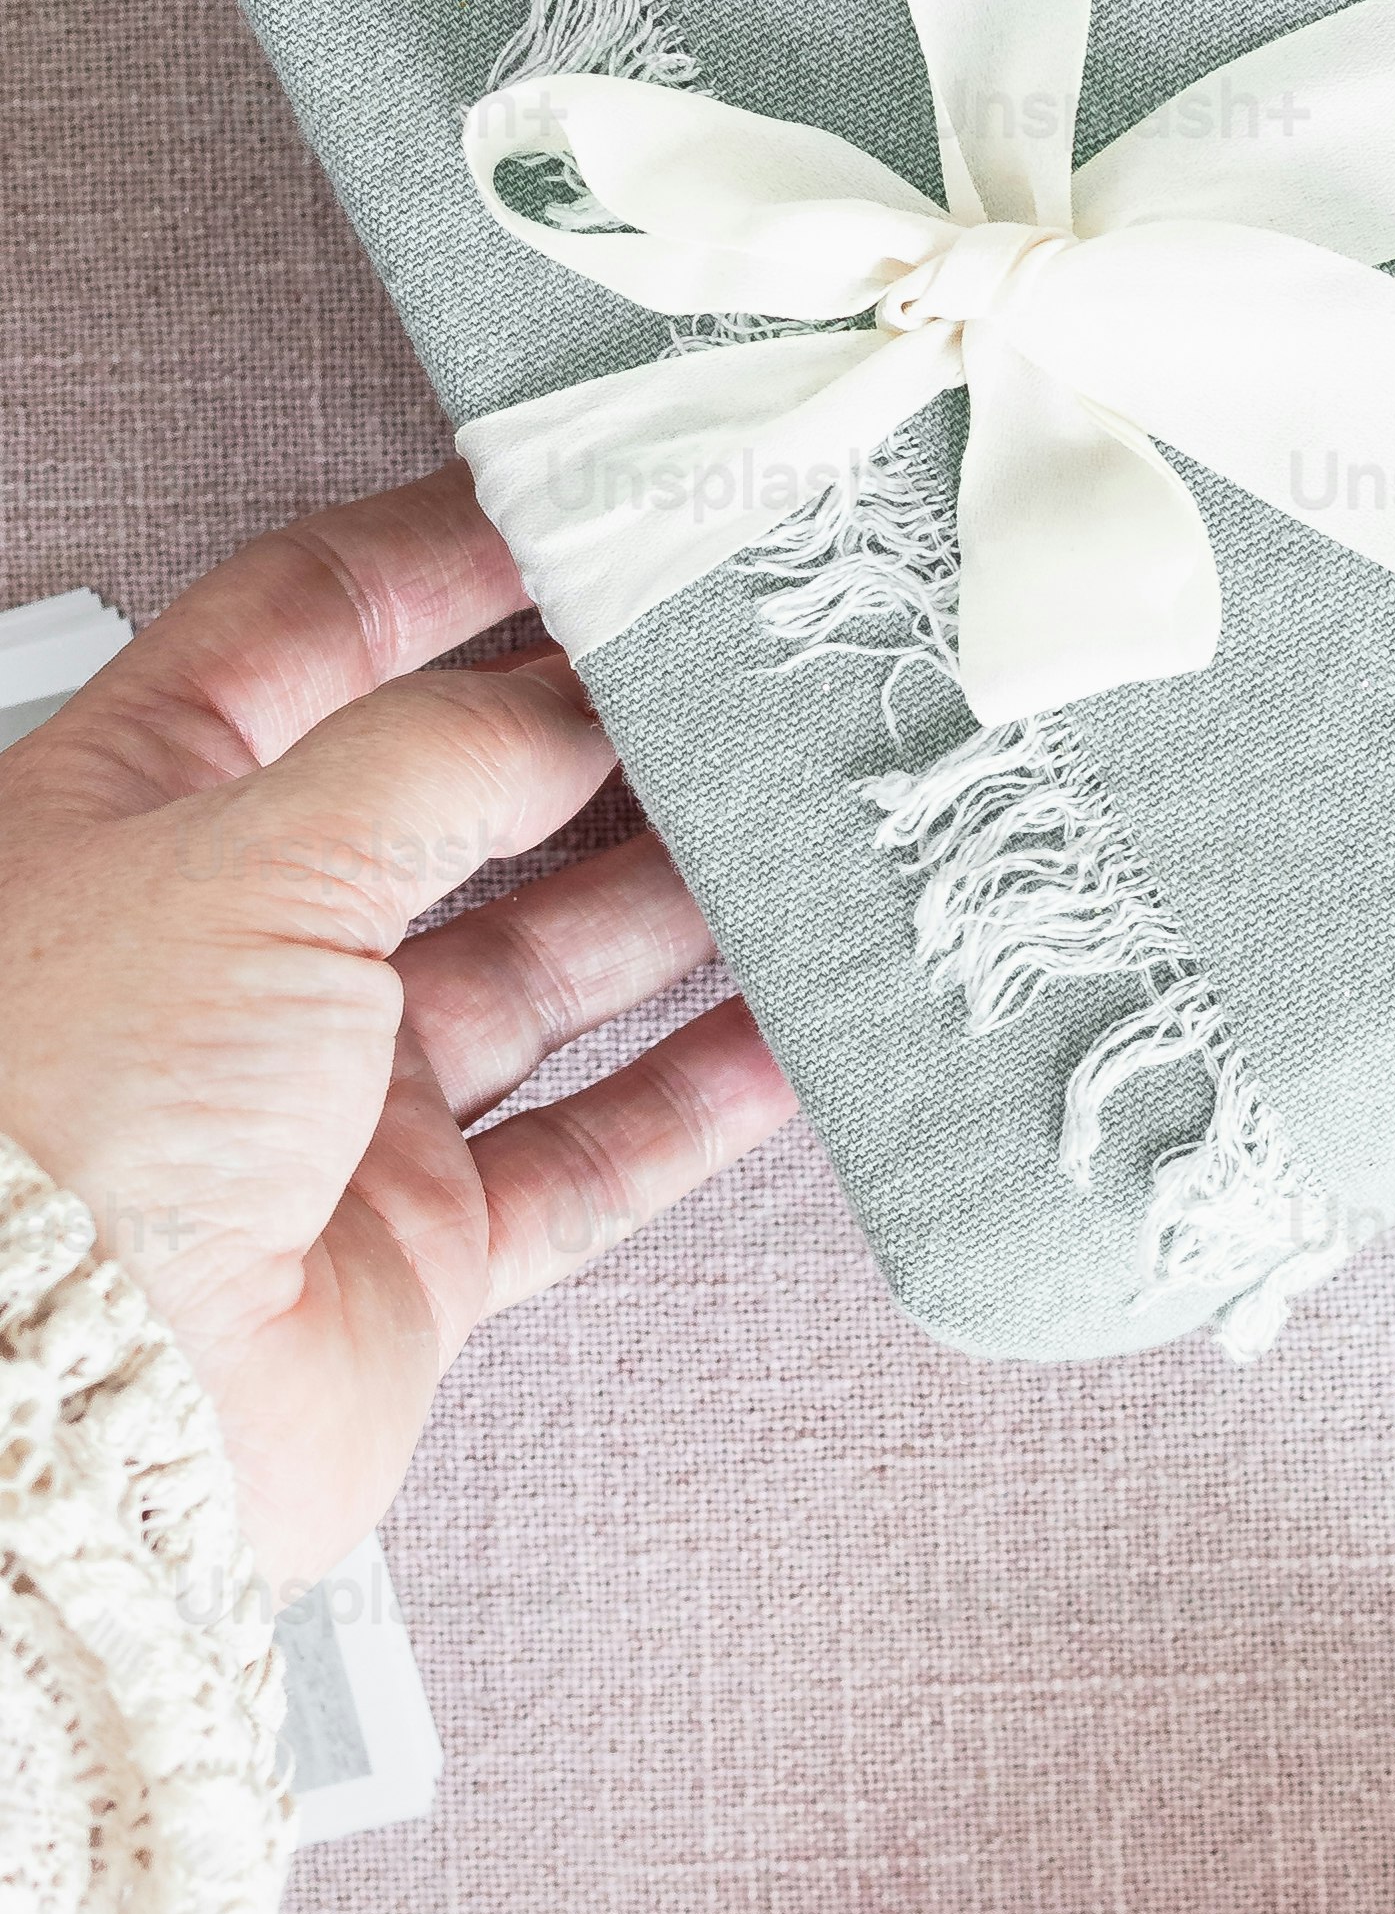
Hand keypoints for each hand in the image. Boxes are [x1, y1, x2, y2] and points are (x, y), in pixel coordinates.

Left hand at [0, 464, 793, 1594]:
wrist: (58, 1412)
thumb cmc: (72, 1122)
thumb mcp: (253, 857)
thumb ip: (434, 758)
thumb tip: (561, 707)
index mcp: (133, 810)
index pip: (302, 626)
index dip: (442, 554)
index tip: (583, 501)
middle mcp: (230, 944)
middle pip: (447, 796)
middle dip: (592, 731)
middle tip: (732, 666)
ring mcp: (326, 1097)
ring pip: (539, 964)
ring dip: (672, 900)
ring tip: (802, 824)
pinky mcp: (408, 1242)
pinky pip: (588, 1151)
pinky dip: (698, 1094)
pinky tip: (795, 1033)